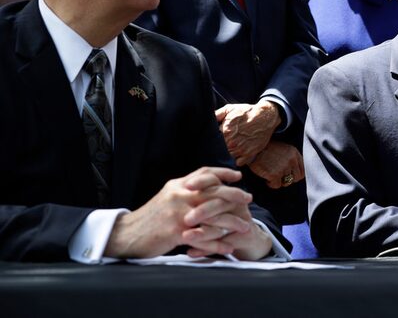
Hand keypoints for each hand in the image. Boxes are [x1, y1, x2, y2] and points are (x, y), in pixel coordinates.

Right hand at [104, 167, 269, 259]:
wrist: (125, 234)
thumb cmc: (147, 218)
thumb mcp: (166, 197)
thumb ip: (183, 192)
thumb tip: (200, 188)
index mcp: (177, 185)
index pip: (204, 173)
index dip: (223, 173)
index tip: (238, 176)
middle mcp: (180, 195)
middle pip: (214, 191)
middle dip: (235, 195)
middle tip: (249, 199)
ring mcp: (178, 213)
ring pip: (214, 215)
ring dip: (232, 221)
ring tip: (246, 226)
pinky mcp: (176, 232)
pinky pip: (204, 237)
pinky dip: (218, 243)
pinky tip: (229, 247)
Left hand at [215, 101, 281, 165]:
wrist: (266, 116)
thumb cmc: (247, 112)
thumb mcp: (230, 109)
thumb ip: (216, 115)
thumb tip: (207, 119)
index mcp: (225, 132)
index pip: (214, 141)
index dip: (215, 140)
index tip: (217, 138)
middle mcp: (231, 142)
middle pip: (220, 150)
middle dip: (221, 147)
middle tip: (226, 142)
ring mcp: (240, 149)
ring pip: (229, 157)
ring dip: (229, 153)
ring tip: (233, 147)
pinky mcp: (249, 154)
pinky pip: (238, 163)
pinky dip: (238, 159)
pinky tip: (239, 153)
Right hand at [249, 141, 304, 188]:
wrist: (252, 148)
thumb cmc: (266, 148)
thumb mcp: (282, 149)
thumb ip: (290, 159)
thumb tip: (294, 173)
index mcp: (294, 153)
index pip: (302, 171)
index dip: (294, 175)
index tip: (287, 176)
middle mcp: (291, 160)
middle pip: (296, 178)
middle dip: (287, 179)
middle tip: (278, 177)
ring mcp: (283, 168)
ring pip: (286, 183)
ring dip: (278, 181)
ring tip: (270, 174)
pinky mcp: (274, 174)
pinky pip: (276, 185)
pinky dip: (270, 183)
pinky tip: (266, 177)